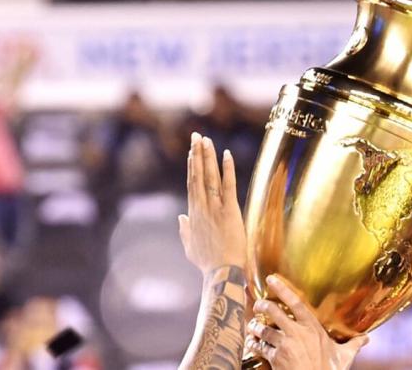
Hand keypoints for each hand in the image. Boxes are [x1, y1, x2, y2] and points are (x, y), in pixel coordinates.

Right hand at [179, 132, 245, 275]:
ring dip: (207, 156)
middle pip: (198, 175)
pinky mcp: (230, 211)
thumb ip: (185, 230)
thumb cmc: (208, 264)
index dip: (192, 167)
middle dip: (196, 154)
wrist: (221, 274)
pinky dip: (227, 169)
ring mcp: (215, 208)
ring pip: (210, 177)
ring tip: (205, 139)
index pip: (192, 185)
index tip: (191, 152)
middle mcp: (202, 208)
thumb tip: (181, 217)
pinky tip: (226, 154)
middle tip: (196, 136)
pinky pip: (228, 186)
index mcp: (194, 215)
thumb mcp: (191, 247)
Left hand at [246, 275, 368, 369]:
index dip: (282, 289)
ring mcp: (284, 346)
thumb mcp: (344, 356)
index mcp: (312, 328)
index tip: (272, 279)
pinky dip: (254, 344)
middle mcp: (296, 333)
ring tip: (252, 325)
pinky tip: (251, 342)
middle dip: (262, 305)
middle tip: (258, 304)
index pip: (296, 303)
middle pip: (273, 312)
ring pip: (263, 330)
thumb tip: (366, 339)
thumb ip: (353, 345)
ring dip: (255, 327)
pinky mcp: (275, 359)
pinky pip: (260, 348)